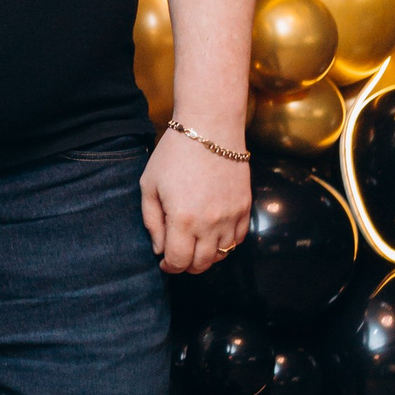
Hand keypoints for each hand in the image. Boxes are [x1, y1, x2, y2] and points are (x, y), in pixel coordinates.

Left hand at [142, 126, 251, 275]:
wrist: (210, 129)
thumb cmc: (174, 154)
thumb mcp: (149, 186)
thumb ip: (152, 221)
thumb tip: (160, 249)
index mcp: (183, 220)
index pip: (178, 261)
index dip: (169, 266)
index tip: (164, 261)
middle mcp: (210, 224)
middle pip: (201, 264)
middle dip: (187, 265)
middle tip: (178, 256)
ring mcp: (231, 217)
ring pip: (222, 254)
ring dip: (207, 256)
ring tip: (195, 245)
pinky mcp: (245, 207)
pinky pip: (238, 239)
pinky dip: (226, 243)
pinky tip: (213, 235)